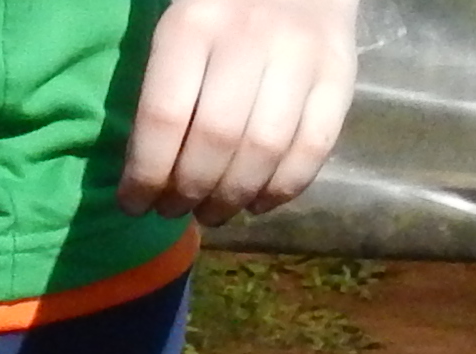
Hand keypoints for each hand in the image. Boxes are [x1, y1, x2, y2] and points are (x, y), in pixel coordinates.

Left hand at [120, 0, 358, 222]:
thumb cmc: (221, 9)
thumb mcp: (178, 27)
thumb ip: (161, 91)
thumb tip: (144, 176)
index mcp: (194, 24)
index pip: (164, 117)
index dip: (147, 175)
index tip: (134, 204)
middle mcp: (249, 36)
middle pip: (216, 140)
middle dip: (188, 192)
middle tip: (175, 209)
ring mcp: (301, 54)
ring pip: (265, 151)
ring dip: (233, 197)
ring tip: (213, 211)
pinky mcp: (340, 73)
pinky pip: (313, 147)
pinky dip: (282, 188)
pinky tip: (257, 201)